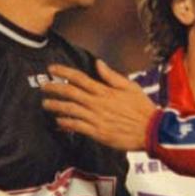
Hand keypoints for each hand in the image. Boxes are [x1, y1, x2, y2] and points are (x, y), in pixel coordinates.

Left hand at [41, 61, 155, 150]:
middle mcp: (98, 103)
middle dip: (54, 88)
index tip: (51, 68)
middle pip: (70, 92)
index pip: (80, 78)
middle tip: (43, 86)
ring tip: (46, 104)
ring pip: (70, 109)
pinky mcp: (97, 133)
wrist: (151, 131)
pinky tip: (58, 122)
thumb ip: (112, 76)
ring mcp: (96, 118)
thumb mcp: (130, 87)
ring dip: (55, 106)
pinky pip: (76, 126)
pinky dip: (65, 123)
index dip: (63, 72)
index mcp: (105, 91)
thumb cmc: (143, 109)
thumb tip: (98, 63)